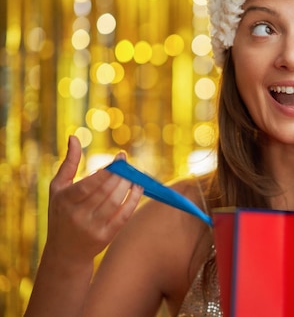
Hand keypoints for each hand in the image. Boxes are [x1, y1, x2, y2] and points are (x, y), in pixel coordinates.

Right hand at [44, 135, 143, 265]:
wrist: (65, 253)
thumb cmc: (61, 213)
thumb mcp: (58, 188)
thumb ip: (69, 163)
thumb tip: (74, 137)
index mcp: (65, 201)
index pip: (89, 184)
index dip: (107, 170)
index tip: (120, 157)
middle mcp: (78, 216)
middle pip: (105, 192)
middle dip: (120, 175)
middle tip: (128, 164)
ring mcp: (92, 228)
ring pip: (116, 202)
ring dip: (128, 185)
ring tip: (133, 175)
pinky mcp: (106, 237)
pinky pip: (123, 215)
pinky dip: (133, 199)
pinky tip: (138, 187)